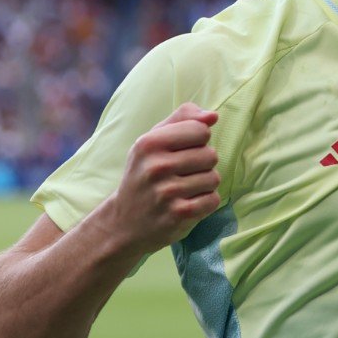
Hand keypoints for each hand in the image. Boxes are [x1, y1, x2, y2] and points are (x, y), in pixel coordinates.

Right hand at [108, 102, 221, 250]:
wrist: (124, 222)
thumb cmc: (144, 174)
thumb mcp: (153, 141)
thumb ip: (182, 120)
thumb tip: (213, 116)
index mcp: (148, 143)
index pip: (201, 130)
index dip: (197, 141)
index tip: (182, 151)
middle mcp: (156, 166)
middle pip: (211, 155)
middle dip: (202, 164)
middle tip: (181, 174)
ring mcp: (167, 192)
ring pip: (214, 178)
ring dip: (204, 185)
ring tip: (182, 190)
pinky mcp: (179, 214)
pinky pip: (213, 200)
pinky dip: (205, 203)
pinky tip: (186, 204)